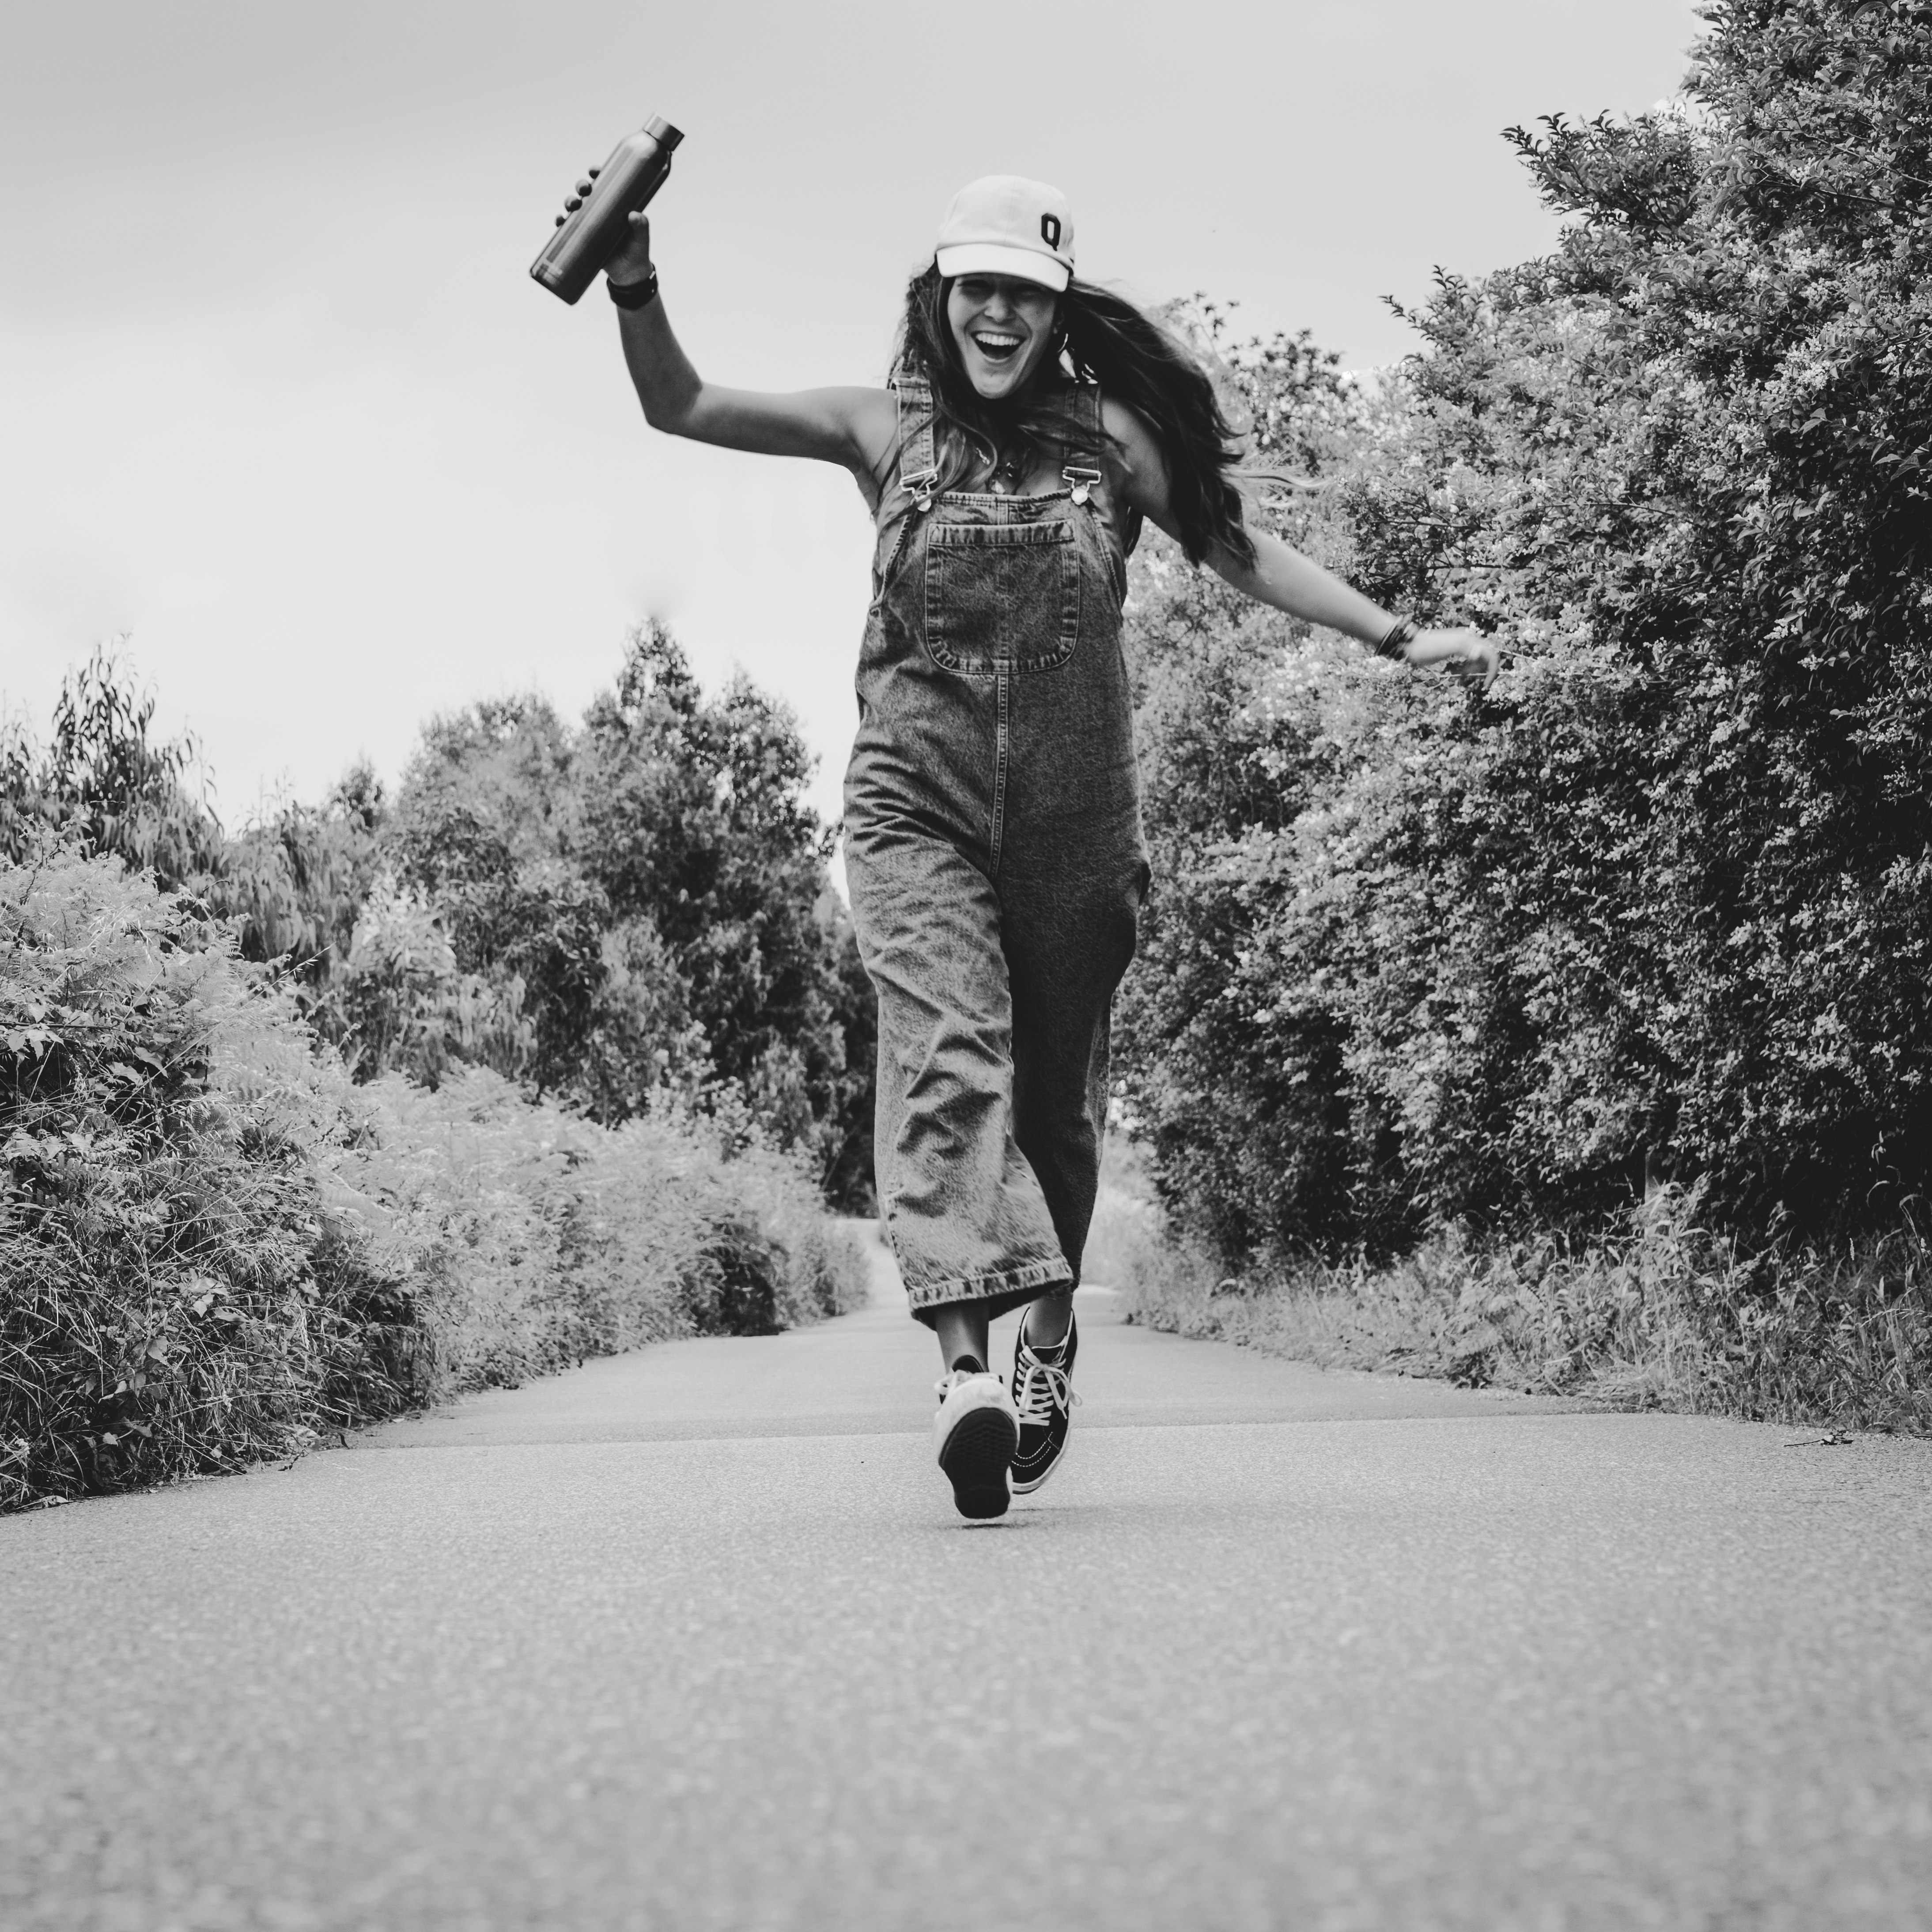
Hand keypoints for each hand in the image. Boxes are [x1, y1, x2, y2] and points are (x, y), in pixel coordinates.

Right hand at [553, 167, 654, 281]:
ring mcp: (589, 224)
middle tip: (584, 189)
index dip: (596, 173)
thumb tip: (634, 215)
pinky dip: (561, 222)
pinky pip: (567, 227)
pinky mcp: (581, 239)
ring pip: (574, 206)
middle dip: (581, 186)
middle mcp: (599, 211)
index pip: (604, 184)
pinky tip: (560, 220)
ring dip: (569, 201)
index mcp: (614, 204)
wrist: (629, 274)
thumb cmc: (637, 251)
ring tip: (573, 204)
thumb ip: (641, 226)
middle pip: (586, 192)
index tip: (595, 170)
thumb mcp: (641, 237)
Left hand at [1412, 627, 1499, 691]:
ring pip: (1476, 659)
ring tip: (1459, 676)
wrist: (1410, 645)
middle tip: (1465, 678)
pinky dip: (1465, 668)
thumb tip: (1480, 653)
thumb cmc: (1426, 648)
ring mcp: (1461, 645)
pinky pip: (1467, 660)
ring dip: (1472, 670)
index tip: (1485, 684)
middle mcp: (1468, 640)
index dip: (1492, 670)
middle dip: (1481, 670)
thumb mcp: (1445, 649)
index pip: (1490, 654)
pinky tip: (1456, 672)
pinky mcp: (1455, 650)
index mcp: (1468, 640)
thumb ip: (1464, 648)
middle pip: (1485, 657)